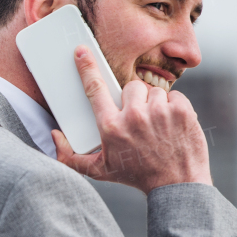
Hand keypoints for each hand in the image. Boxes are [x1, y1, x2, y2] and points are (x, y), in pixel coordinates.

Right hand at [52, 46, 211, 192]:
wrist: (176, 185)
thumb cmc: (136, 176)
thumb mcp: (99, 171)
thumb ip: (70, 157)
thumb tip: (55, 136)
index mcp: (111, 127)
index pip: (94, 89)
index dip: (87, 67)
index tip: (82, 51)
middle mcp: (134, 117)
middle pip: (130, 88)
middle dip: (134, 100)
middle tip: (139, 120)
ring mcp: (159, 112)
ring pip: (153, 91)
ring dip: (155, 105)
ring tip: (157, 126)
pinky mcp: (182, 111)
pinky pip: (175, 96)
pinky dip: (175, 108)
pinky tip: (172, 125)